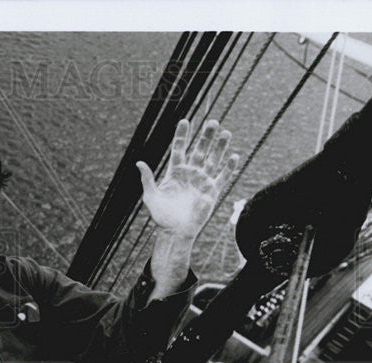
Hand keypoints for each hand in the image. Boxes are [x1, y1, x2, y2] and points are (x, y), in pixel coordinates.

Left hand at [136, 118, 237, 239]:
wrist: (176, 232)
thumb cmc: (161, 216)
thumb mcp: (151, 197)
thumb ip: (147, 179)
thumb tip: (139, 162)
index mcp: (175, 172)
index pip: (179, 149)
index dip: (182, 135)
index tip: (185, 121)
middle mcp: (190, 174)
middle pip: (199, 150)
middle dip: (206, 137)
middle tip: (212, 122)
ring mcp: (202, 181)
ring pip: (213, 160)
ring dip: (219, 147)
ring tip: (225, 133)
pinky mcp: (212, 192)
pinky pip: (222, 177)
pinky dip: (228, 167)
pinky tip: (233, 156)